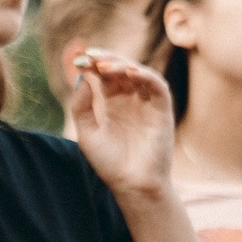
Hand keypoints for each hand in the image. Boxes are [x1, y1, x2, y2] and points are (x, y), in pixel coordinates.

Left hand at [69, 50, 175, 201]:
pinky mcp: (163, 109)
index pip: (103, 76)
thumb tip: (82, 77)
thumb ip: (83, 105)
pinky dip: (145, 75)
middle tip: (91, 56)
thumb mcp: (87, 132)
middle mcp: (130, 100)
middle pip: (120, 70)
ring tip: (105, 66)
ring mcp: (146, 103)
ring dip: (123, 65)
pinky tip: (130, 72)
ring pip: (138, 73)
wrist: (132, 185)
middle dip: (106, 60)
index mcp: (111, 104)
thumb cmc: (110, 163)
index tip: (78, 59)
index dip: (92, 65)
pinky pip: (157, 86)